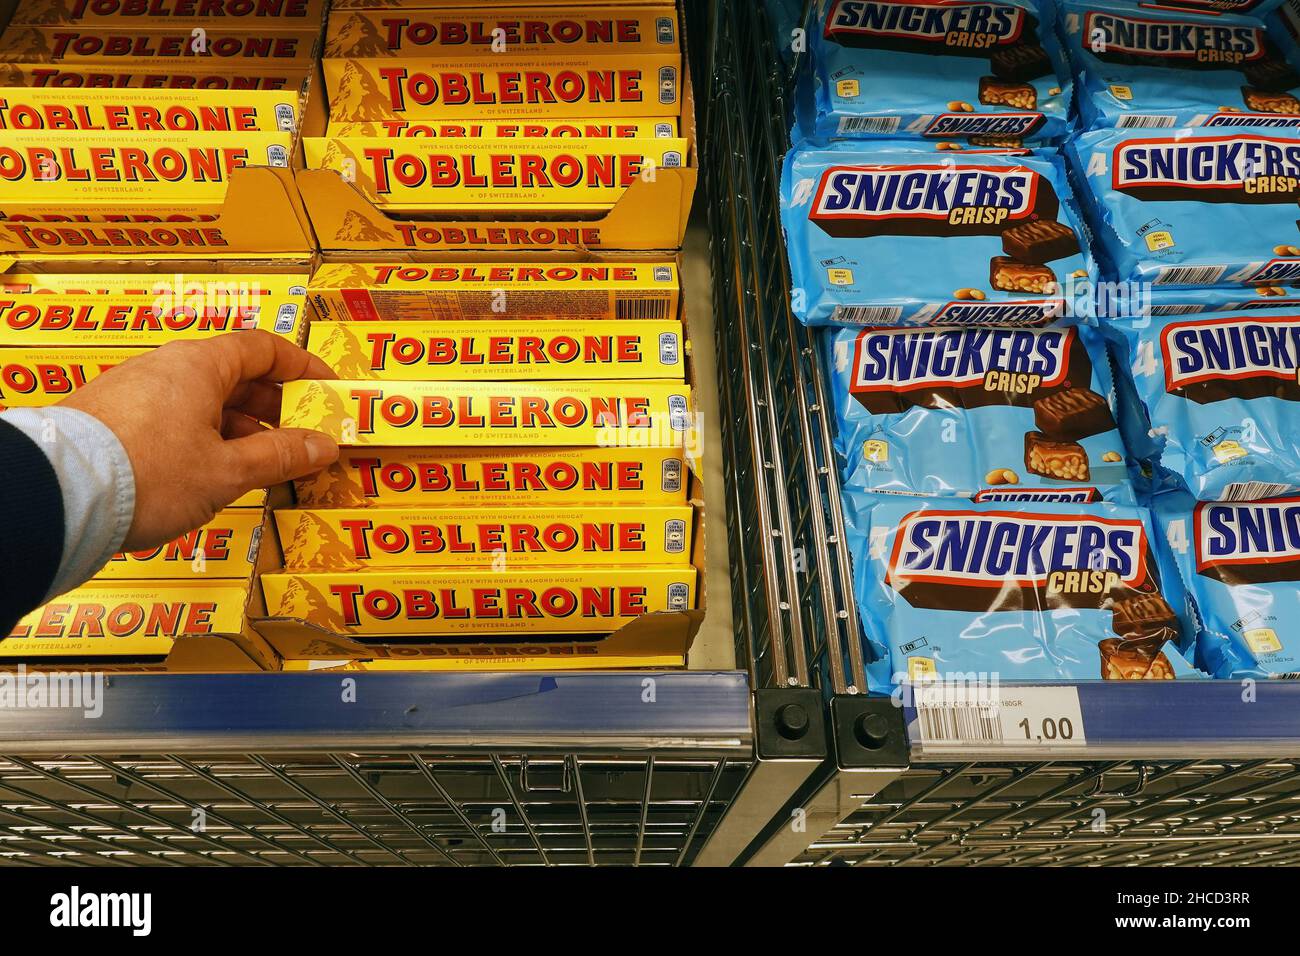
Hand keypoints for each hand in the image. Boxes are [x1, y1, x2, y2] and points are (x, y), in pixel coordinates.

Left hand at [61, 330, 338, 550]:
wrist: (59, 496)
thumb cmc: (145, 474)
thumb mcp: (228, 471)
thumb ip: (280, 456)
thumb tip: (321, 445)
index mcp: (199, 365)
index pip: (263, 348)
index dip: (302, 367)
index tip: (325, 387)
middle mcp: (165, 368)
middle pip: (234, 375)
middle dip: (273, 407)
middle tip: (300, 436)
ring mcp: (134, 393)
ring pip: (201, 400)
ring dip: (238, 428)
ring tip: (259, 465)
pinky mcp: (111, 420)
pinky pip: (172, 418)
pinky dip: (202, 438)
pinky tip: (209, 473)